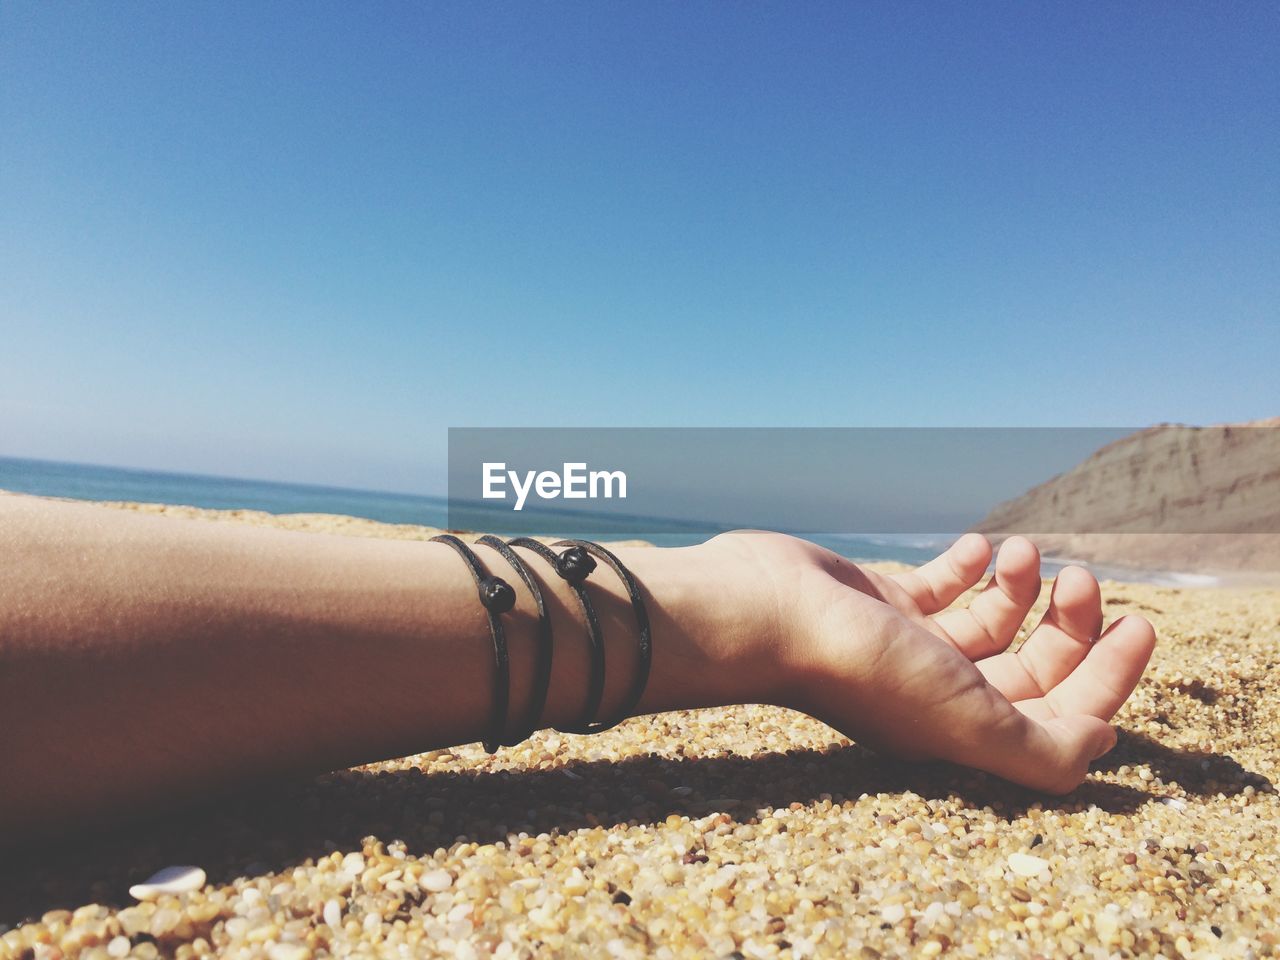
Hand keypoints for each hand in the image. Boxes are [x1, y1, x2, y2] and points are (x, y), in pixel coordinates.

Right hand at [705, 531, 1156, 793]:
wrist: (766, 613)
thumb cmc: (860, 667)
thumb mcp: (963, 719)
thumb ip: (1039, 749)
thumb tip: (1103, 744)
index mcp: (962, 729)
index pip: (1057, 713)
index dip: (1109, 679)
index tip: (1137, 626)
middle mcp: (939, 692)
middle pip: (1032, 664)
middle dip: (1069, 622)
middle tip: (1082, 577)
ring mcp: (908, 646)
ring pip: (992, 620)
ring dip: (1022, 585)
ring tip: (1023, 550)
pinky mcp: (881, 603)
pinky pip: (942, 586)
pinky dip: (968, 565)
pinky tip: (978, 544)